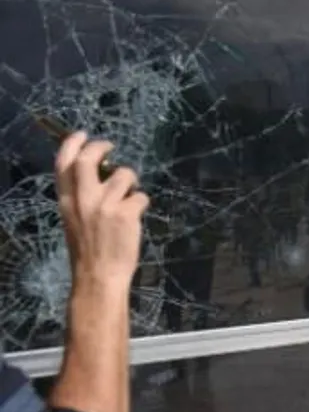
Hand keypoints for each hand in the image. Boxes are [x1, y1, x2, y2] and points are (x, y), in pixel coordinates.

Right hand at [55, 133, 148, 293]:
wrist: (98, 276)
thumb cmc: (88, 250)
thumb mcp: (74, 219)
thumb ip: (82, 197)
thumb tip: (100, 175)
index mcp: (66, 201)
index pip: (63, 164)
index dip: (72, 144)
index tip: (82, 135)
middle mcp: (83, 199)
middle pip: (88, 158)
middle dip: (100, 146)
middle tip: (110, 146)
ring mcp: (104, 205)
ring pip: (124, 174)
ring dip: (131, 181)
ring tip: (129, 197)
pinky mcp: (125, 213)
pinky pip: (141, 196)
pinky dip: (142, 203)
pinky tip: (136, 216)